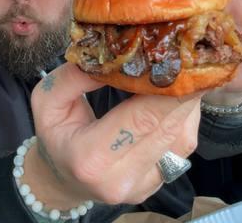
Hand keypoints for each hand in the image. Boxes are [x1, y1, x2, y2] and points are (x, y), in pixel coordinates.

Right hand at [25, 63, 200, 208]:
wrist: (63, 177)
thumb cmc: (56, 135)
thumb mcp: (48, 100)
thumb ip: (75, 76)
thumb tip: (115, 57)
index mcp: (90, 159)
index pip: (141, 119)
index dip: (169, 90)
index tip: (184, 61)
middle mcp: (122, 178)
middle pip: (167, 128)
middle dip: (185, 91)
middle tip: (193, 57)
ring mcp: (143, 185)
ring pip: (182, 139)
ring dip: (188, 103)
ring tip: (187, 72)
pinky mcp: (157, 182)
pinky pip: (182, 146)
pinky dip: (185, 117)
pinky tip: (179, 96)